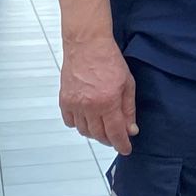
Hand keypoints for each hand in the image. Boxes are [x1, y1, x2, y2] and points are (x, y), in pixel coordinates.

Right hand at [59, 31, 138, 153]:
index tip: (125, 149)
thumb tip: (131, 129)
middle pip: (99, 135)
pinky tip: (87, 119)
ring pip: (84, 131)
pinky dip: (79, 125)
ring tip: (103, 127)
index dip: (121, 144)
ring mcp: (74, 104)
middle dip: (109, 140)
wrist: (87, 45)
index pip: (115, 133)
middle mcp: (89, 106)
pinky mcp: (64, 100)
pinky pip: (70, 122)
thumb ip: (129, 109)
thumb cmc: (109, 60)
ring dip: (95, 133)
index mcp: (108, 102)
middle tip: (116, 137)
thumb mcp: (128, 84)